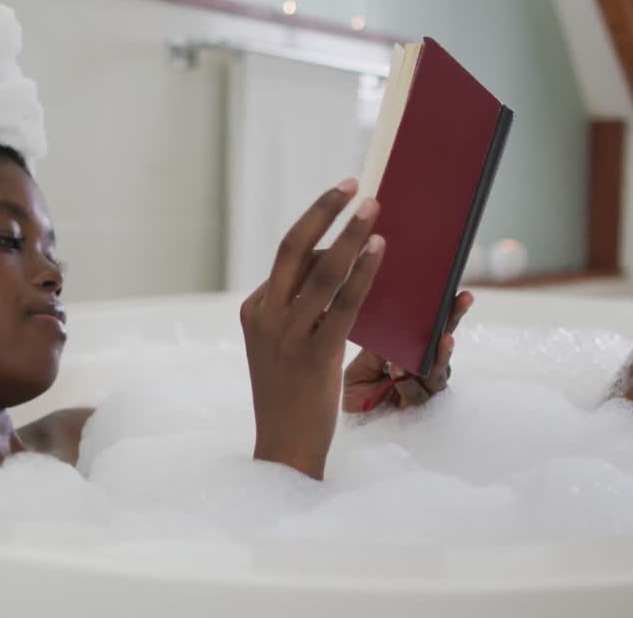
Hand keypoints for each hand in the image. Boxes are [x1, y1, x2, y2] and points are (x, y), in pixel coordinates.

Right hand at [240, 178, 383, 479]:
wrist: (285, 448)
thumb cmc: (292, 396)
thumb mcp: (286, 345)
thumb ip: (303, 308)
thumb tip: (338, 265)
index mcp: (254, 310)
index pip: (287, 258)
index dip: (318, 228)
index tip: (340, 199)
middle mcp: (265, 317)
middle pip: (292, 248)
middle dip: (324, 211)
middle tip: (354, 184)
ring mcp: (285, 336)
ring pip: (320, 271)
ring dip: (350, 234)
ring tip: (374, 208)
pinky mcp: (313, 356)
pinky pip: (342, 304)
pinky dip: (361, 273)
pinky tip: (378, 252)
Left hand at [341, 291, 472, 412]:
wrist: (350, 426)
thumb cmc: (358, 393)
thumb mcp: (362, 364)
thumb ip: (378, 348)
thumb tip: (393, 320)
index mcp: (413, 353)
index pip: (432, 329)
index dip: (446, 311)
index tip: (456, 291)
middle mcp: (424, 370)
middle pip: (444, 343)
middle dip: (453, 321)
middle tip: (463, 299)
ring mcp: (425, 390)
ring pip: (438, 371)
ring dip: (436, 355)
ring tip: (440, 339)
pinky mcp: (421, 412)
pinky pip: (420, 394)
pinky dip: (408, 383)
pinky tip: (398, 372)